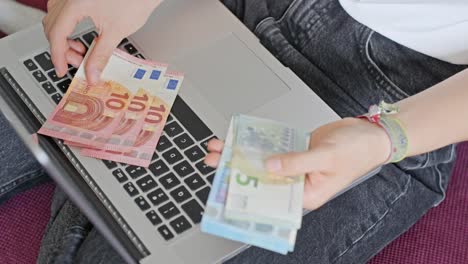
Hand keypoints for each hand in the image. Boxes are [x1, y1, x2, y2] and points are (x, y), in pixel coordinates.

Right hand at [43, 0, 161, 83]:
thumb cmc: (135, 1)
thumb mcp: (116, 32)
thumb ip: (100, 55)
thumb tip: (91, 73)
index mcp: (75, 4)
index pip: (56, 34)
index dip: (58, 56)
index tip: (63, 70)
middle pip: (52, 26)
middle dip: (63, 48)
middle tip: (79, 63)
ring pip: (55, 17)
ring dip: (64, 37)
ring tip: (82, 50)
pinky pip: (64, 9)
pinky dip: (68, 24)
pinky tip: (80, 34)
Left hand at [204, 117, 390, 209]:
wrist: (369, 133)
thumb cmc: (356, 151)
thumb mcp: (326, 158)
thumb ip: (296, 162)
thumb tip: (269, 165)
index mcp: (305, 195)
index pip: (270, 196)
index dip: (246, 189)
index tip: (225, 181)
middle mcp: (296, 183)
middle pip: (260, 178)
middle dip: (237, 168)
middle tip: (215, 158)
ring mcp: (293, 166)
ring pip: (263, 162)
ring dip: (243, 154)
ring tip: (221, 147)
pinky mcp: (294, 150)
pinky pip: (272, 148)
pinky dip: (257, 143)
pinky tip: (241, 138)